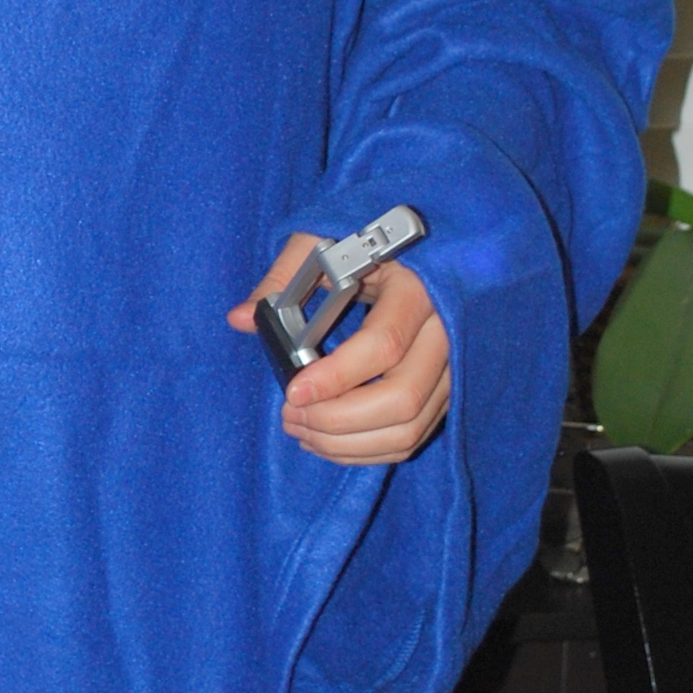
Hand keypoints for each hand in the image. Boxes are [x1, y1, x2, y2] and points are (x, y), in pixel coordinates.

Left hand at [227, 242, 451, 464]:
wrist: (415, 248)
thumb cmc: (362, 243)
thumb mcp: (321, 241)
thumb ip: (281, 277)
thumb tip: (239, 318)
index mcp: (418, 287)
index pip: (384, 344)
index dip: (336, 376)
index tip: (293, 391)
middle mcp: (447, 332)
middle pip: (401, 398)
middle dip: (337, 419)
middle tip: (290, 415)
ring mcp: (453, 367)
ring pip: (408, 428)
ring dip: (347, 442)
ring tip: (300, 430)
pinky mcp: (448, 392)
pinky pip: (412, 437)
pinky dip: (366, 451)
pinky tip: (326, 440)